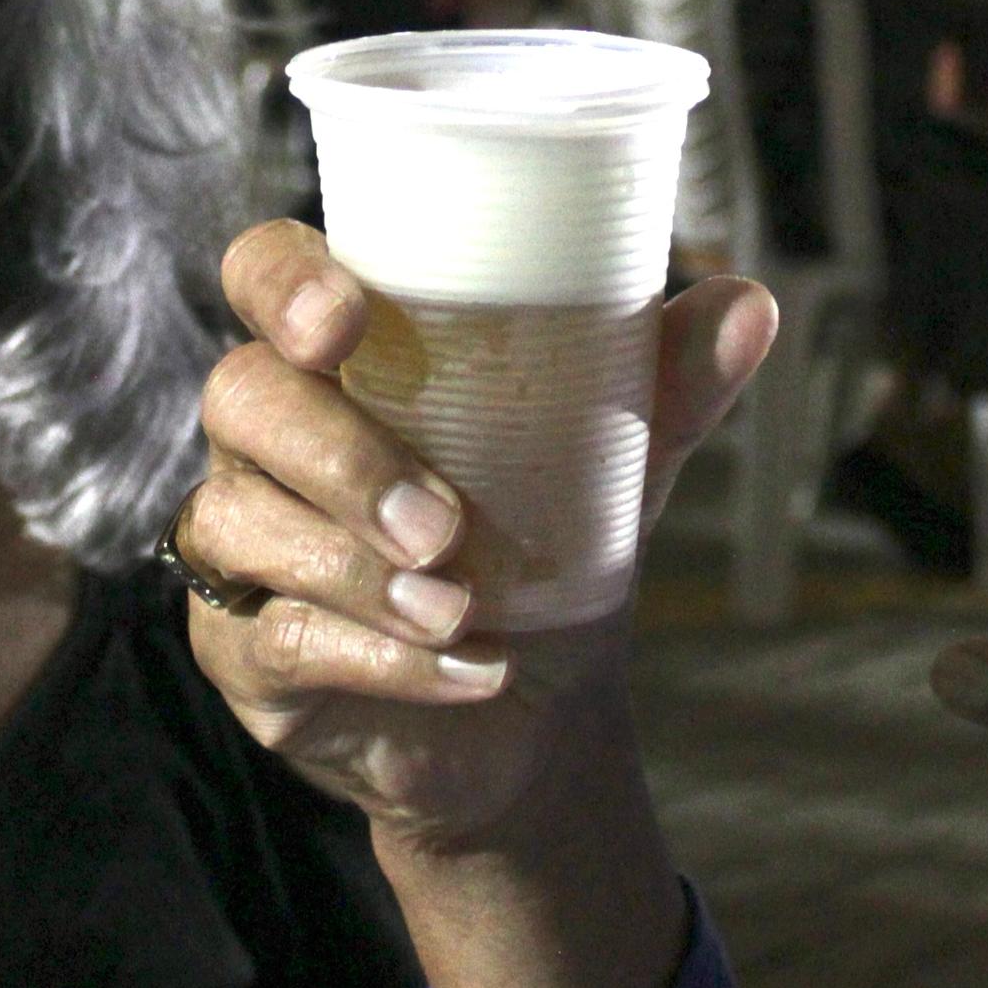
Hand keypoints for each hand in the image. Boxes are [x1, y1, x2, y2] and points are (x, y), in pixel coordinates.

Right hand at [174, 220, 773, 849]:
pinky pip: (275, 638)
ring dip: (355, 570)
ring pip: (239, 520)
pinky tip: (468, 671)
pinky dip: (378, 659)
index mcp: (343, 357)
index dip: (283, 282)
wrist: (541, 713)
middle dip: (340, 456)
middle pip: (243, 397)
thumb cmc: (549, 548)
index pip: (264, 273)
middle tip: (441, 527)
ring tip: (459, 611)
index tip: (342, 323)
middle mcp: (270, 433)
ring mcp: (241, 538)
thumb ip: (667, 385)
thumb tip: (748, 304)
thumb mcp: (613, 464)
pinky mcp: (240, 647)